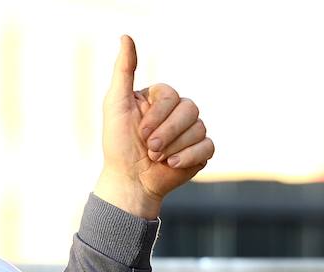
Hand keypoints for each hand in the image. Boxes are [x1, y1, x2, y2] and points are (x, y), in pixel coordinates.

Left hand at [93, 35, 213, 218]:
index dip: (158, 116)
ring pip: (199, 128)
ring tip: (158, 159)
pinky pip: (208, 146)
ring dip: (175, 147)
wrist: (130, 182)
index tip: (140, 134)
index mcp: (159, 99)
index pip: (172, 95)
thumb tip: (126, 37)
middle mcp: (177, 112)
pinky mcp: (201, 152)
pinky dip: (190, 157)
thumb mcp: (115, 104)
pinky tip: (172, 165)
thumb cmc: (118, 144)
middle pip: (190, 109)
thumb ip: (123, 71)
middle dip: (168, 133)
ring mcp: (191, 132)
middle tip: (150, 149)